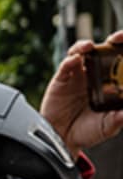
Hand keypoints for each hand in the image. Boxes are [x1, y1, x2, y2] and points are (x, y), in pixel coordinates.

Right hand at [39, 31, 122, 155]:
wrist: (63, 140)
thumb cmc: (87, 131)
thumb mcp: (108, 126)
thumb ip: (117, 119)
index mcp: (110, 82)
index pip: (121, 61)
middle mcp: (95, 75)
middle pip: (104, 50)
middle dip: (112, 40)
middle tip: (117, 38)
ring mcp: (78, 75)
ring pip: (82, 52)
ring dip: (85, 46)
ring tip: (89, 47)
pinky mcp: (61, 80)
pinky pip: (65, 66)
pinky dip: (70, 60)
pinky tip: (74, 60)